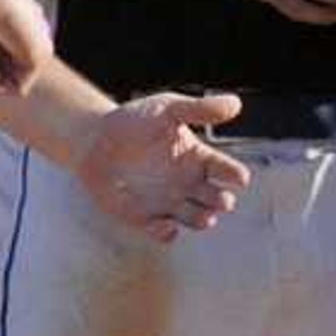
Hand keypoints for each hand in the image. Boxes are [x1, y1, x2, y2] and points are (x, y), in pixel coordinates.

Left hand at [71, 91, 252, 241]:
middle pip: (215, 199)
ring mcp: (169, 203)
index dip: (235, 175)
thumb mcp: (167, 109)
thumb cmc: (135, 121)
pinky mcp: (145, 218)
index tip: (240, 178)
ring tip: (207, 219)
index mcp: (199, 159)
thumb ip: (199, 109)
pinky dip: (166, 233)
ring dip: (202, 220)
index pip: (225, 170)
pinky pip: (162, 231)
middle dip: (221, 202)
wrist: (95, 139)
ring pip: (195, 218)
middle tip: (224, 201)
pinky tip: (168, 227)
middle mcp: (189, 185)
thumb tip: (236, 103)